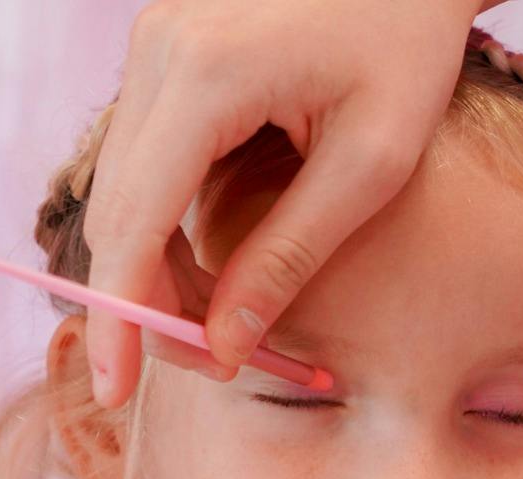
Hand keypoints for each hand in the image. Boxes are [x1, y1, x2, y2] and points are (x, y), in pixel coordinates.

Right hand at [83, 0, 505, 408]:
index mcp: (204, 76)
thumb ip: (289, 258)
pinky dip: (165, 226)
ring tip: (220, 322)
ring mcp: (152, 46)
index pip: (132, 226)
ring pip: (121, 193)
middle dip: (145, 304)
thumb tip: (222, 348)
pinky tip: (213, 266)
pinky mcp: (163, 53)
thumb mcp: (370, 164)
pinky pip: (142, 162)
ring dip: (156, 269)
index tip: (114, 391)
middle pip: (117, 215)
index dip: (118, 319)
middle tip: (206, 364)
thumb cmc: (408, 43)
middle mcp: (156, 52)